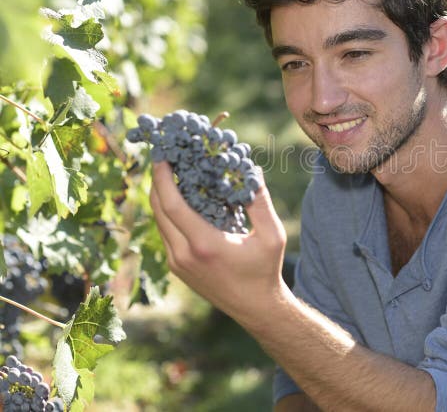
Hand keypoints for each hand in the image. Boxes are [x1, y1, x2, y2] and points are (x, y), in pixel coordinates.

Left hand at [149, 161, 289, 328]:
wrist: (255, 308)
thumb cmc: (265, 270)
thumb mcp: (271, 235)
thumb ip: (260, 202)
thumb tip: (252, 169)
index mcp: (205, 245)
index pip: (171, 205)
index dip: (162, 178)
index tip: (162, 156)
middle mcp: (184, 255)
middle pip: (157, 210)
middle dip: (157, 181)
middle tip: (165, 158)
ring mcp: (177, 263)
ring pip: (158, 222)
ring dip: (161, 196)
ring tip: (171, 174)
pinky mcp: (177, 267)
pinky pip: (165, 233)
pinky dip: (167, 212)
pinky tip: (180, 198)